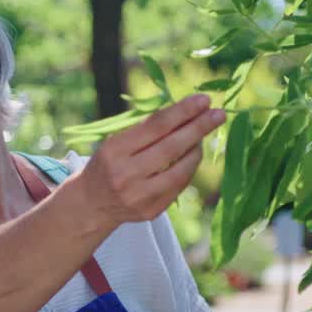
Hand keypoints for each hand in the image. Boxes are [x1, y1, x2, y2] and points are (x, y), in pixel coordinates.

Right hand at [76, 95, 225, 227]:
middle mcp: (126, 175)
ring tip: (205, 133)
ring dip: (197, 148)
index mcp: (114, 150)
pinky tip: (193, 153)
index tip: (204, 100)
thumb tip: (186, 111)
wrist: (92, 204)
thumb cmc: (108, 163)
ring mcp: (140, 196)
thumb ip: (146, 129)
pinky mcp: (151, 211)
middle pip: (172, 147)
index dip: (183, 111)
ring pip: (181, 169)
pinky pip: (180, 185)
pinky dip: (189, 167)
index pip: (156, 126)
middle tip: (219, 114)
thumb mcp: (116, 141)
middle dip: (199, 128)